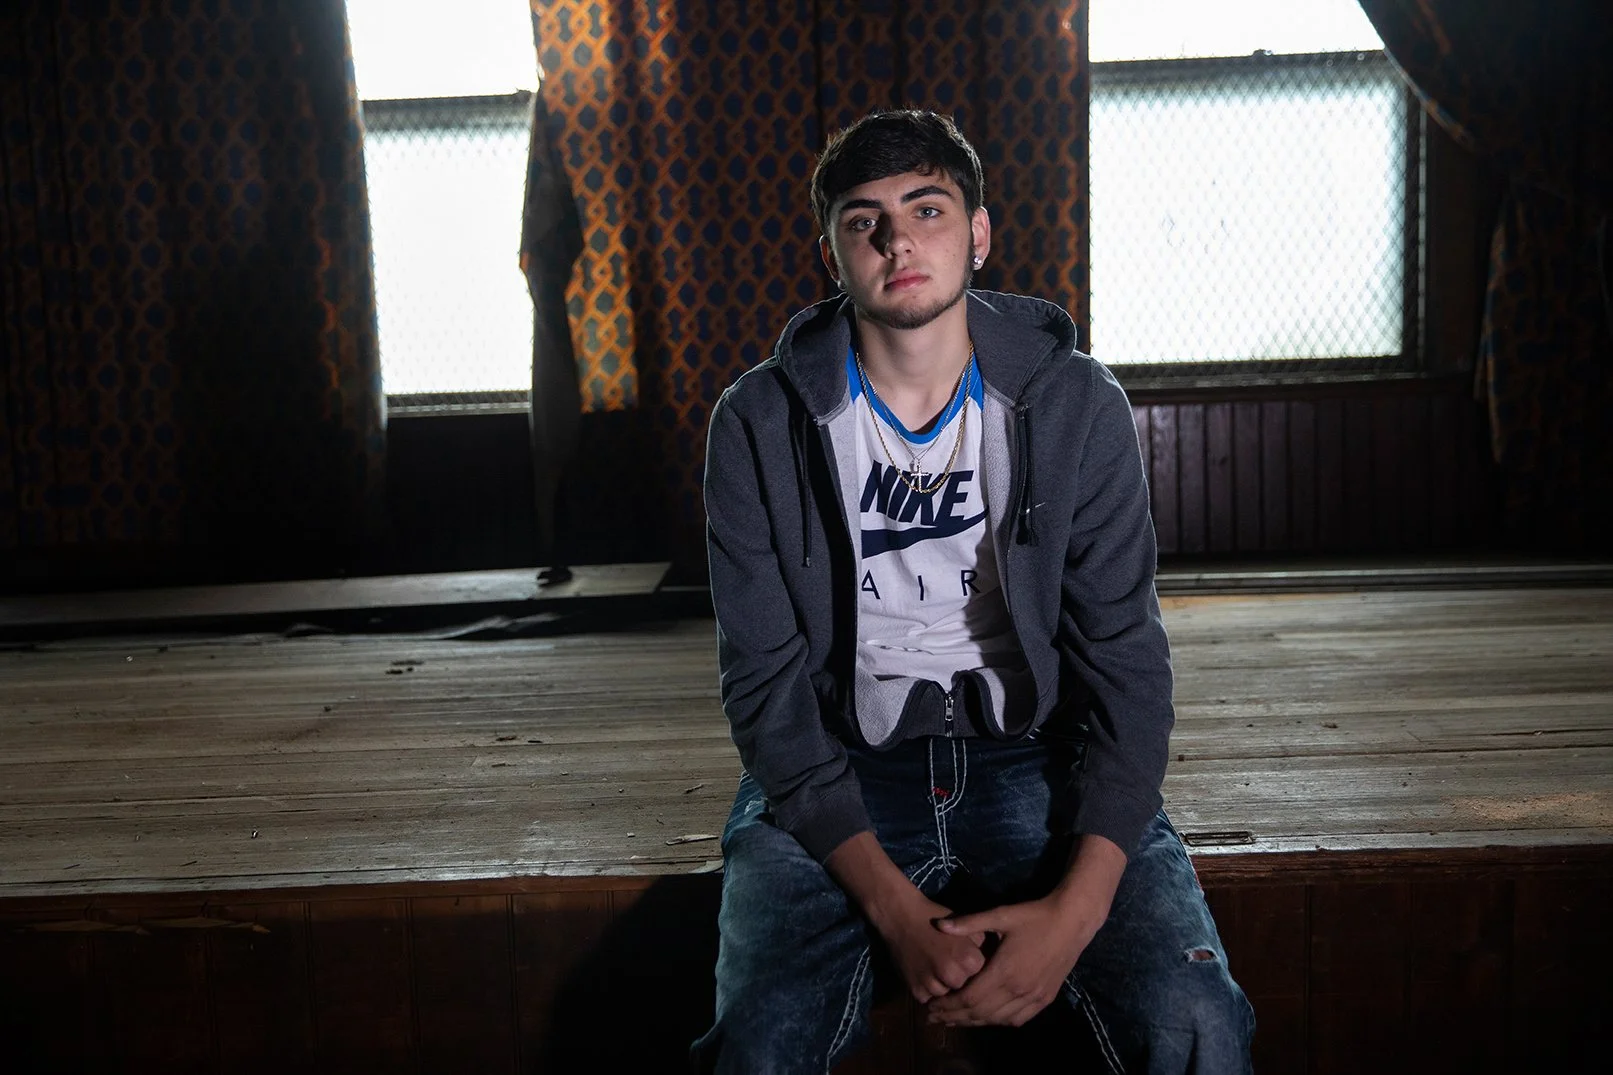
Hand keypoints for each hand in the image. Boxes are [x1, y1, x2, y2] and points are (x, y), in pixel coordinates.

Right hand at [877, 892, 988, 1003]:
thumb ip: (982, 945)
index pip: (982, 976)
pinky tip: (926, 975)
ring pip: (946, 997)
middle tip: (951, 966)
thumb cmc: (936, 918)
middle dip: (960, 980)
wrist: (901, 917)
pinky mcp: (916, 990)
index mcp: (968, 960)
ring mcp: (932, 984)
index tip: (968, 961)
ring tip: (937, 970)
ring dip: (944, 988)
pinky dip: (928, 991)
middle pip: (964, 989)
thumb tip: (995, 961)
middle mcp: (951, 975)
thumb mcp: (966, 926)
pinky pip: (929, 999)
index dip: (974, 968)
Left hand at [925, 893, 1103, 1027]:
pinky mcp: (1045, 999)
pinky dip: (999, 1022)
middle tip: (935, 1018)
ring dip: (974, 1023)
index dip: (948, 1006)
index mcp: (1004, 971)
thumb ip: (970, 923)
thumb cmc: (1034, 916)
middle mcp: (1019, 989)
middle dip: (954, 1018)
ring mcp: (1034, 997)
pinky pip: (1018, 1019)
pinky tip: (988, 1018)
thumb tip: (939, 925)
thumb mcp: (1001, 915)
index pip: (969, 998)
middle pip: (980, 1013)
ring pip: (998, 1019)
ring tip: (955, 1021)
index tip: (931, 1007)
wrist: (1072, 921)